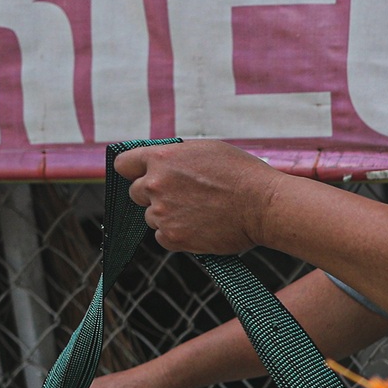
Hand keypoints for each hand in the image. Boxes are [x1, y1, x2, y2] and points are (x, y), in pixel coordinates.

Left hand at [116, 139, 282, 253]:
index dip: (134, 171)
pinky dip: (176, 235)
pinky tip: (199, 226)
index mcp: (162, 158)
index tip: (142, 176)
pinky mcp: (173, 237)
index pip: (124, 164)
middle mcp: (155, 184)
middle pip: (135, 193)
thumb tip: (163, 163)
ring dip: (168, 216)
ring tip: (198, 212)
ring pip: (151, 217)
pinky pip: (162, 238)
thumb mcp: (206, 150)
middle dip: (154, 195)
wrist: (263, 205)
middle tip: (182, 197)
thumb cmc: (242, 174)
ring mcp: (162, 213)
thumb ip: (177, 156)